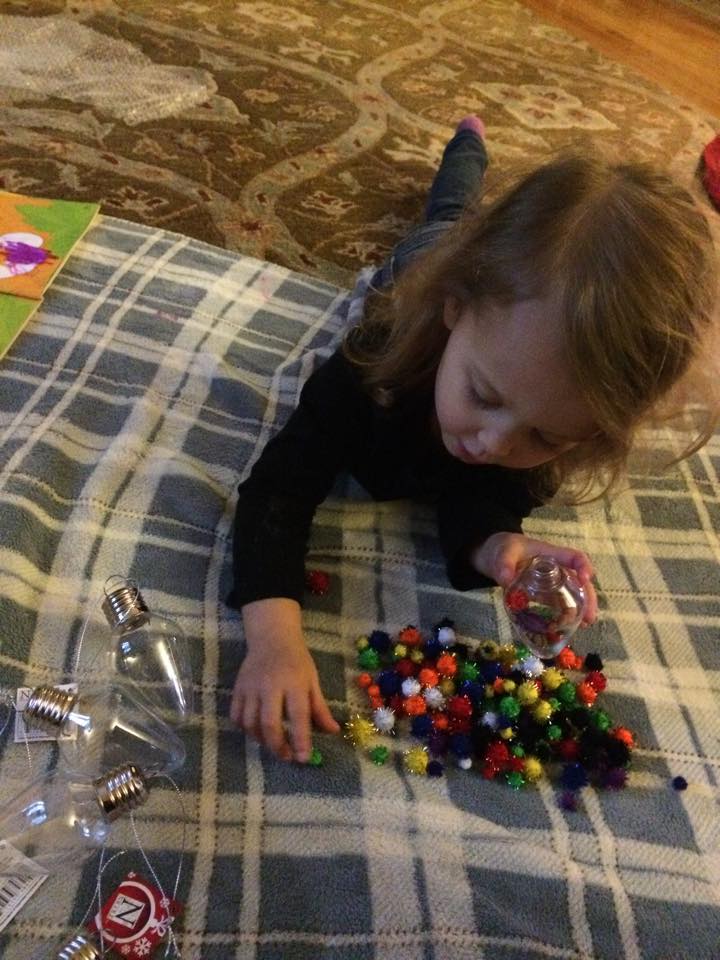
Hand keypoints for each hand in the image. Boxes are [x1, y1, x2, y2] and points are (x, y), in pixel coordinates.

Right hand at [230, 598, 339, 761]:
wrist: (272, 638)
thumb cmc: (296, 661)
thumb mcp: (313, 681)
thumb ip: (320, 708)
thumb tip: (333, 731)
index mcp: (294, 683)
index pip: (298, 715)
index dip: (301, 740)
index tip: (303, 758)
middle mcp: (270, 686)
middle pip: (269, 723)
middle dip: (277, 746)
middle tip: (287, 756)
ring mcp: (251, 687)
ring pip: (250, 723)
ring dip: (261, 740)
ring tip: (273, 745)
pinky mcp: (238, 689)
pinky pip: (236, 716)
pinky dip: (245, 729)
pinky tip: (256, 732)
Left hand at [471, 532, 597, 624]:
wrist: (495, 556)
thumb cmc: (504, 549)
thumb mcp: (503, 554)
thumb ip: (504, 565)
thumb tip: (506, 580)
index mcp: (551, 554)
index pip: (574, 557)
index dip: (584, 566)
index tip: (585, 579)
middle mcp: (557, 569)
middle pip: (579, 581)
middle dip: (588, 598)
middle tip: (589, 617)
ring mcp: (552, 583)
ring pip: (573, 595)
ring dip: (580, 610)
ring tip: (583, 626)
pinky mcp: (544, 594)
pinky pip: (560, 604)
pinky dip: (565, 615)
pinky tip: (565, 628)